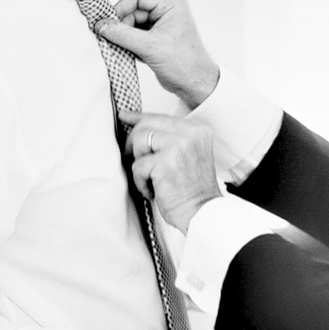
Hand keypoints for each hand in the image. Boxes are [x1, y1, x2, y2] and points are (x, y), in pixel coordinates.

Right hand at [95, 0, 219, 108]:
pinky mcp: (155, 37)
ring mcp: (161, 24)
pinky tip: (131, 53)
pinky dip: (128, 43)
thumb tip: (102, 26)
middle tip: (112, 38)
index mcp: (171, 3)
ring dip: (124, 36)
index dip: (119, 8)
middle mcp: (166, 10)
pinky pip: (134, 34)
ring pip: (131, 23)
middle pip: (132, 10)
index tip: (106, 23)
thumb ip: (122, 34)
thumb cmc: (186, 64)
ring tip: (125, 49)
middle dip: (122, 25)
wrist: (195, 85)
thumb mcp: (150, 47)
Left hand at [124, 112, 219, 232]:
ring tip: (151, 178)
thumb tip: (136, 124)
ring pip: (139, 142)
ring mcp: (178, 146)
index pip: (160, 117)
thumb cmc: (193, 190)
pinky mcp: (165, 163)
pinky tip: (154, 191)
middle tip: (134, 161)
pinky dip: (141, 182)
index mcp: (197, 130)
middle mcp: (190, 134)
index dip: (138, 118)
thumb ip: (169, 138)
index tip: (125, 116)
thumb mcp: (187, 155)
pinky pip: (138, 166)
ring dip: (139, 164)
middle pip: (146, 127)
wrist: (203, 213)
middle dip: (133, 145)